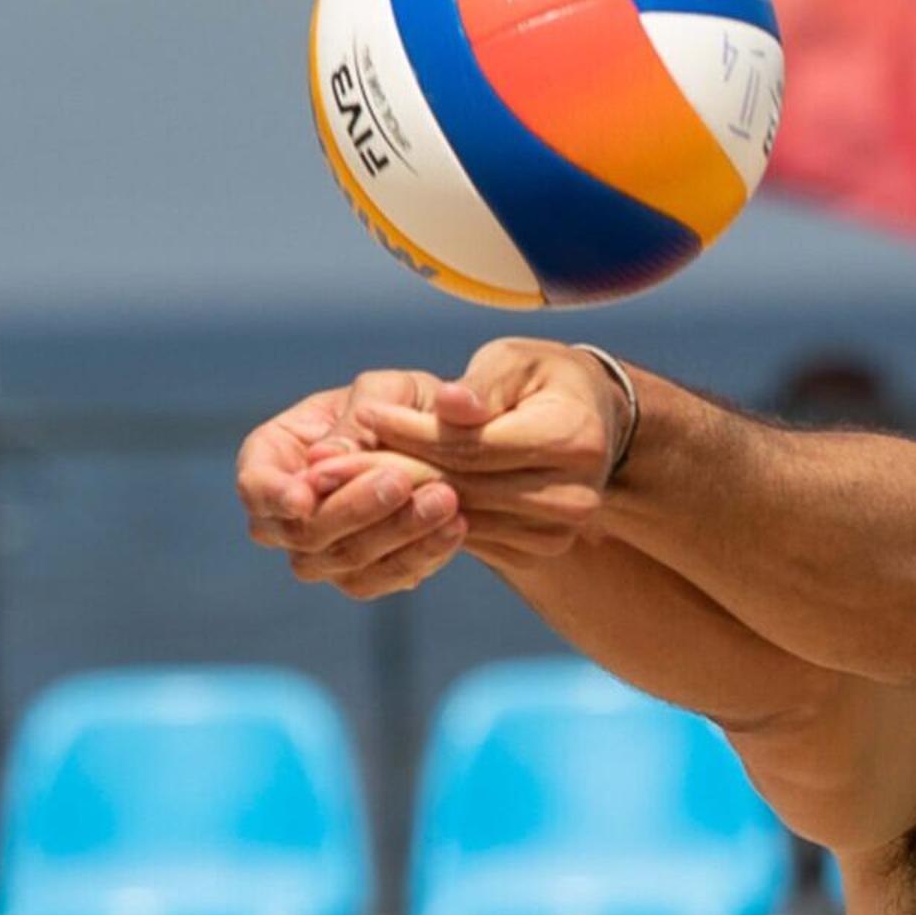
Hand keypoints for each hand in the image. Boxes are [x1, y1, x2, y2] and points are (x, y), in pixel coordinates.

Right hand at [235, 383, 464, 601]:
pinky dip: (422, 554)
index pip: (255, 486)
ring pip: (345, 563)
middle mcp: (286, 515)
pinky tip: (455, 527)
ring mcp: (322, 553)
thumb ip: (357, 418)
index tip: (303, 499)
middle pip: (303, 534)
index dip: (274, 496)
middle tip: (403, 480)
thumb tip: (324, 458)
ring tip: (445, 500)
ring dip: (396, 533)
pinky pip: (385, 579)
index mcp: (271, 458)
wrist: (444, 444)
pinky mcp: (366, 576)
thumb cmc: (400, 403)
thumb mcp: (385, 391)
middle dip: (354, 509)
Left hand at [325, 337, 624, 559]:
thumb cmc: (542, 380)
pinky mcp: (535, 552)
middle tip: (324, 460)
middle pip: (459, 487)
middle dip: (387, 471)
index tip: (364, 413)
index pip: (474, 445)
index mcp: (573, 440)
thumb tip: (450, 403)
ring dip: (389, 500)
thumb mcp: (514, 362)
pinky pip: (461, 535)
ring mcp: (555, 533)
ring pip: (453, 515)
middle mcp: (572, 496)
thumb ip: (481, 385)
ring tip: (335, 477)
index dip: (413, 431)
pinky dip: (414, 516)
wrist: (591, 426)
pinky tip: (372, 497)